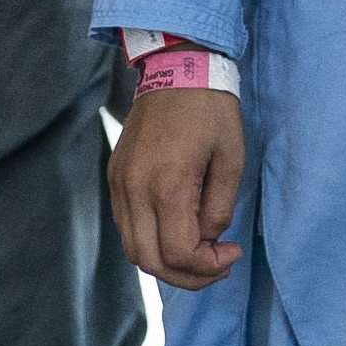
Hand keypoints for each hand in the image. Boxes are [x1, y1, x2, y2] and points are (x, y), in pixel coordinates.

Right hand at [108, 87, 246, 291]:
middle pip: (149, 262)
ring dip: (166, 262)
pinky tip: (177, 231)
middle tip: (216, 266)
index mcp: (167, 185)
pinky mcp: (114, 178)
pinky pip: (126, 226)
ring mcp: (119, 184)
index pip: (178, 253)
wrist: (175, 69)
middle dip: (187, 277)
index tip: (231, 253)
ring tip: (199, 253)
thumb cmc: (211, 112)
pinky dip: (150, 241)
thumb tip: (207, 239)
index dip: (207, 267)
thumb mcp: (231, 160)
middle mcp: (134, 189)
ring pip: (133, 249)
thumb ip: (219, 209)